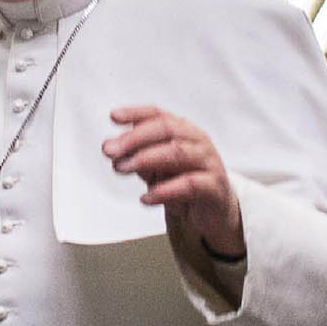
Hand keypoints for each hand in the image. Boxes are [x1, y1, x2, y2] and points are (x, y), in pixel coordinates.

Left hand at [103, 107, 242, 256]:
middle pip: (166, 129)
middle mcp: (196, 141)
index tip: (114, 117)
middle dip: (135, 138)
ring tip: (125, 168)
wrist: (212, 212)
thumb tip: (113, 149)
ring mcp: (208, 162)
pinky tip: (147, 197)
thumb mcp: (156, 167)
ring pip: (177, 153)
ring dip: (146, 159)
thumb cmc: (183, 183)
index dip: (135, 113)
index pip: (158, 114)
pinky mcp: (214, 186)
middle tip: (112, 150)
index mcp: (182, 130)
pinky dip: (165, 190)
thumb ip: (136, 156)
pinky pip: (190, 184)